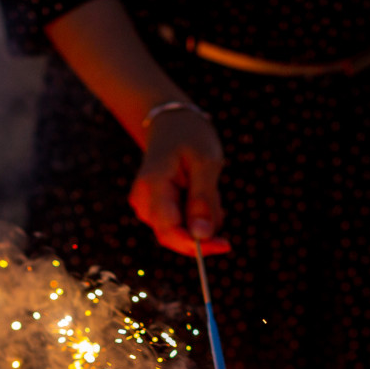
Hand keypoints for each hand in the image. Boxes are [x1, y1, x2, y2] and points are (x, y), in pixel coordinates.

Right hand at [129, 107, 229, 256]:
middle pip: (173, 236)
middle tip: (217, 201)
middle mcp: (143, 200)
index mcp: (154, 185)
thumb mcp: (206, 162)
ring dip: (201, 219)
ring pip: (179, 231)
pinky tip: (200, 192)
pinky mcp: (153, 209)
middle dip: (202, 231)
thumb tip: (202, 236)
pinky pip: (178, 224)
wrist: (171, 124)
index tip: (225, 245)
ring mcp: (146, 206)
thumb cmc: (190, 137)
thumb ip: (203, 200)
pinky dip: (196, 215)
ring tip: (207, 187)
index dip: (197, 245)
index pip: (170, 230)